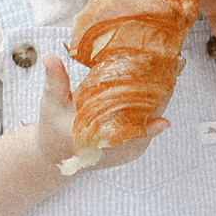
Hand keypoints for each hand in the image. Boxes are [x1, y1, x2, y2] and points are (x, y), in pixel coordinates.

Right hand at [30, 53, 159, 174]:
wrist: (56, 158)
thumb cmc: (52, 130)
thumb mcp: (52, 106)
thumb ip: (55, 82)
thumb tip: (49, 57)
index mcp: (105, 138)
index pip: (140, 122)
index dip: (155, 100)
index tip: (166, 83)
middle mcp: (124, 146)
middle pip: (154, 114)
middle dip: (159, 89)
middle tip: (163, 60)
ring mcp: (133, 149)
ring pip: (156, 118)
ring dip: (159, 94)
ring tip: (163, 66)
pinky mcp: (136, 147)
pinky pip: (152, 123)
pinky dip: (154, 104)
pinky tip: (156, 83)